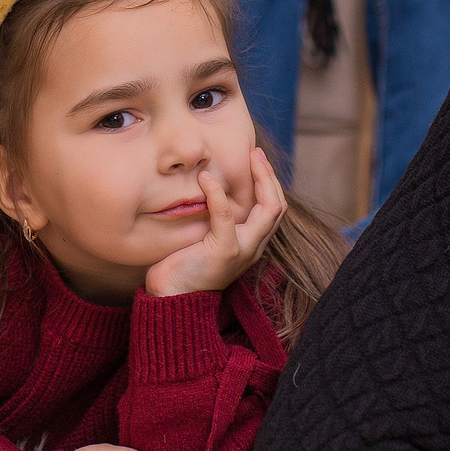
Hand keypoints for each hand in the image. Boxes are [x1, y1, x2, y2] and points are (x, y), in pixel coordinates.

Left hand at [143, 148, 286, 299]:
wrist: (172, 298)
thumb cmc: (182, 266)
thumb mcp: (205, 237)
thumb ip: (214, 218)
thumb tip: (208, 186)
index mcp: (251, 243)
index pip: (274, 208)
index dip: (269, 182)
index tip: (256, 158)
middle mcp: (253, 247)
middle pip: (277, 205)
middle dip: (269, 175)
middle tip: (256, 152)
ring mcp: (242, 250)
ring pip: (268, 209)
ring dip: (260, 178)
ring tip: (248, 157)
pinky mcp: (224, 252)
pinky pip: (226, 217)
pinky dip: (218, 194)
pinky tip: (206, 179)